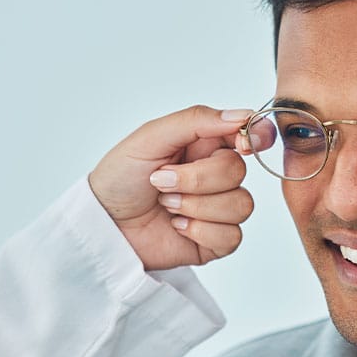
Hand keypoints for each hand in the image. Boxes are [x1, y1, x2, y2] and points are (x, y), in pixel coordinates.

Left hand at [88, 105, 253, 269]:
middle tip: (160, 182)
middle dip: (197, 179)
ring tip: (165, 205)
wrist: (103, 224)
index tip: (242, 144)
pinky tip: (177, 227)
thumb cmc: (119, 178)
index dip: (253, 137)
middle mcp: (215, 175)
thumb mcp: (150, 137)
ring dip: (196, 206)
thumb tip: (241, 115)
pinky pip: (232, 236)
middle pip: (239, 171)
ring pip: (241, 205)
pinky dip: (201, 231)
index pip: (247, 135)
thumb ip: (196, 121)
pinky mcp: (214, 241)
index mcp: (204, 144)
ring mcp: (217, 209)